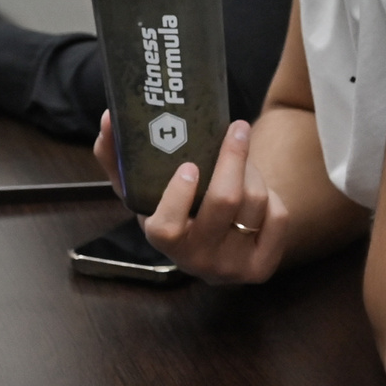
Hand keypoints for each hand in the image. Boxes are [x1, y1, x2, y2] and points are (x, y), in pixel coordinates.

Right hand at [100, 113, 289, 284]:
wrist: (218, 245)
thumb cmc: (177, 207)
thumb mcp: (144, 188)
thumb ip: (117, 156)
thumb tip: (107, 118)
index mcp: (163, 242)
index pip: (166, 228)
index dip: (178, 196)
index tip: (189, 165)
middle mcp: (197, 261)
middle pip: (224, 202)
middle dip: (233, 158)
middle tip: (236, 127)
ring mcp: (232, 268)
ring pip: (254, 202)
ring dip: (252, 170)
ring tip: (243, 156)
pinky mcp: (262, 267)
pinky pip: (278, 217)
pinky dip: (272, 194)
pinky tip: (257, 188)